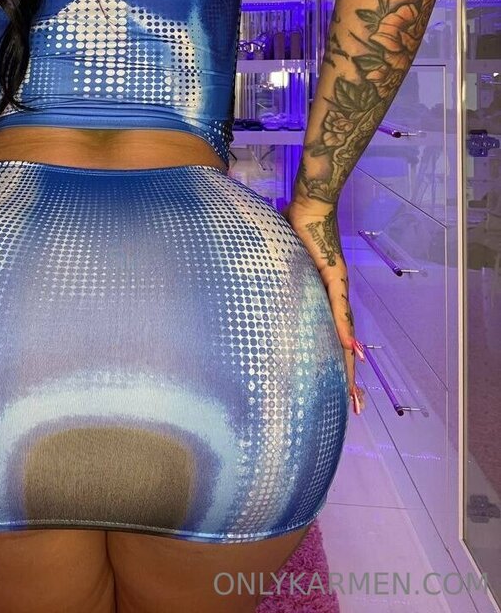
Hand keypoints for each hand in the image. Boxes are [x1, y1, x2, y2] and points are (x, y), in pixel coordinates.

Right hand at [284, 199, 365, 414]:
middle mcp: (331, 297)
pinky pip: (337, 305)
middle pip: (341, 343)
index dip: (332, 362)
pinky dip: (342, 326)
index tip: (336, 391)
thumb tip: (258, 285)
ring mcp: (335, 287)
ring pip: (343, 331)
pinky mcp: (334, 275)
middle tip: (352, 406)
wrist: (310, 207)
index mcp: (318, 298)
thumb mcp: (284, 262)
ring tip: (352, 388)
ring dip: (347, 360)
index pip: (327, 336)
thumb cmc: (297, 229)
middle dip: (346, 375)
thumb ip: (278, 277)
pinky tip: (348, 346)